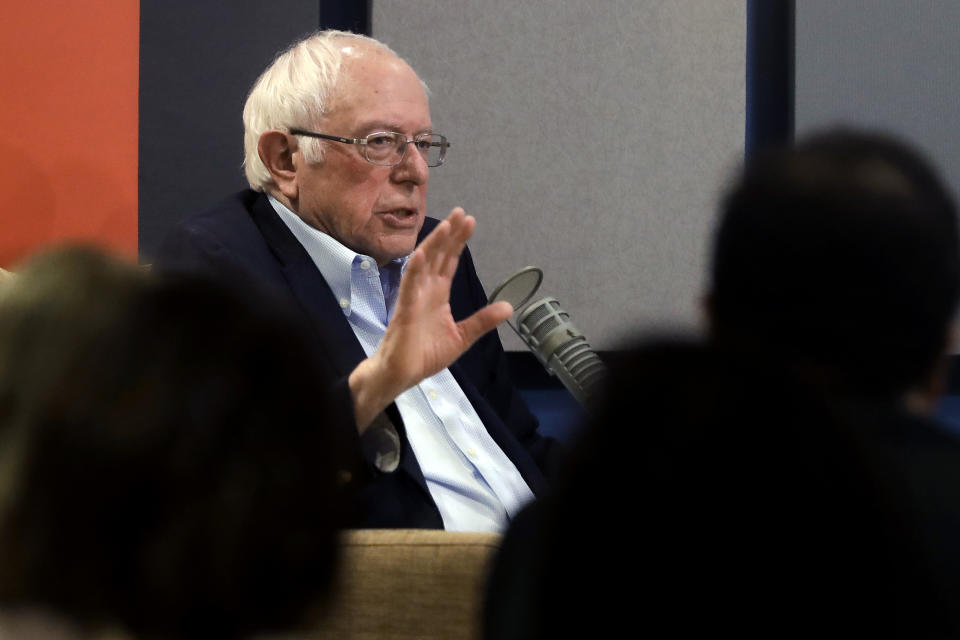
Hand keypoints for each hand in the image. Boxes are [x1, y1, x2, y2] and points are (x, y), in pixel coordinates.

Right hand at [348, 208, 512, 430]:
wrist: (401, 374)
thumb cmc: (425, 354)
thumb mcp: (462, 336)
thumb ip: (483, 321)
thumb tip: (508, 307)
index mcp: (438, 294)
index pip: (450, 261)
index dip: (459, 242)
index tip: (469, 221)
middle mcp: (425, 290)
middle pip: (439, 256)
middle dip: (450, 234)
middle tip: (462, 212)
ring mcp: (414, 298)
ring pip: (424, 264)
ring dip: (434, 244)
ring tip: (446, 225)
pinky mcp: (405, 310)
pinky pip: (409, 286)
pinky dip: (415, 269)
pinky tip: (422, 253)